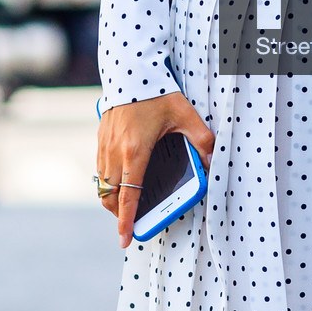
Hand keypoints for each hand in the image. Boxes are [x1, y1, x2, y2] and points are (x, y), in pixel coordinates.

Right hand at [96, 90, 214, 248]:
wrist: (130, 71)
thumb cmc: (157, 93)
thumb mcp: (185, 115)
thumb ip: (202, 139)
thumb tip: (211, 161)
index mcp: (135, 152)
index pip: (128, 196)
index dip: (126, 221)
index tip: (125, 239)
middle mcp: (115, 152)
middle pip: (110, 195)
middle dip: (118, 214)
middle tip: (129, 223)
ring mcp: (104, 145)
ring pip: (102, 183)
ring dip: (111, 198)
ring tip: (125, 205)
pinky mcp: (100, 137)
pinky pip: (100, 168)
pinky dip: (107, 181)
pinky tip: (121, 180)